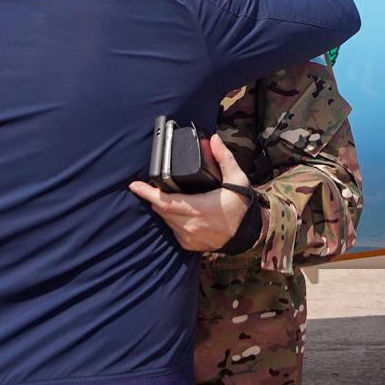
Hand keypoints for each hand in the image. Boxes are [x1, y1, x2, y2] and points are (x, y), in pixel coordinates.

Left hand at [128, 134, 252, 251]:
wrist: (249, 233)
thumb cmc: (241, 206)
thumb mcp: (237, 179)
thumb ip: (224, 158)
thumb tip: (214, 139)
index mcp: (200, 209)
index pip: (165, 201)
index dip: (147, 193)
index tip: (134, 185)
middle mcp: (191, 225)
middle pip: (161, 209)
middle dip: (154, 197)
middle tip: (152, 185)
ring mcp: (189, 237)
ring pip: (165, 220)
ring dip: (163, 207)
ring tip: (166, 195)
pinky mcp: (189, 244)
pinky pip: (172, 230)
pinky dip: (171, 219)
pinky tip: (177, 210)